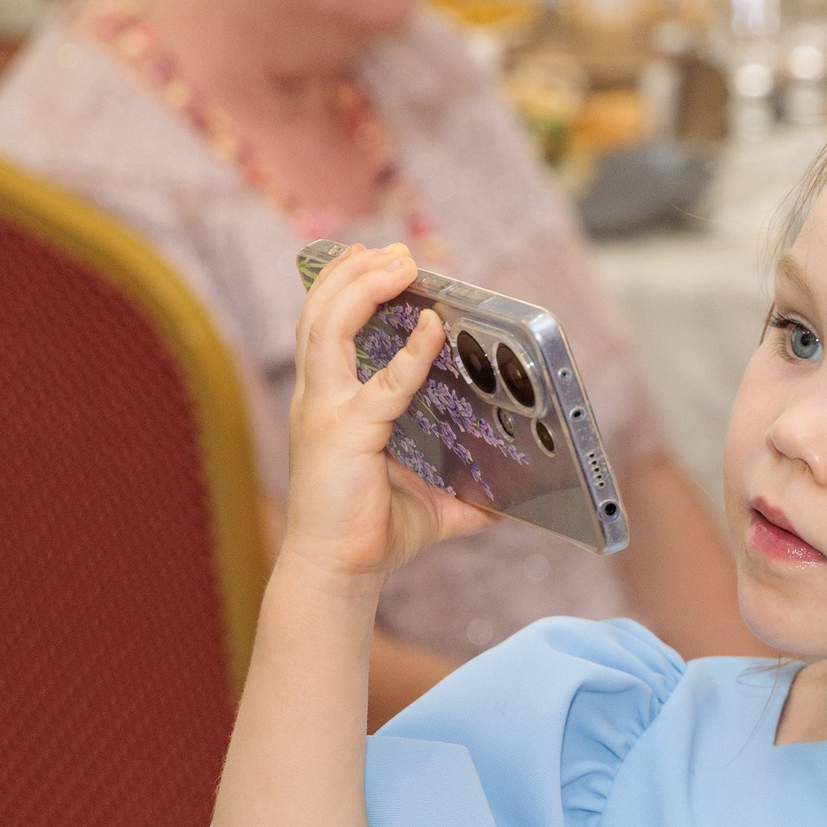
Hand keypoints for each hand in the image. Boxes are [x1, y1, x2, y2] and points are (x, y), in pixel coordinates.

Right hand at [284, 243, 494, 585]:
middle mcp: (318, 398)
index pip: (327, 327)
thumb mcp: (427, 504)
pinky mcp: (345, 433)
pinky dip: (409, 353)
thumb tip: (508, 502)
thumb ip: (463, 496)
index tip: (381, 261)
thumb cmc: (371, 535)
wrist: (338, 574)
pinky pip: (382, 383)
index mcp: (330, 402)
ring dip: (364, 287)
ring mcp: (325, 412)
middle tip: (396, 252)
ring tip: (399, 262)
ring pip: (329, 327)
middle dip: (354, 272)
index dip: (349, 287)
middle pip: (319, 312)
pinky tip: (434, 330)